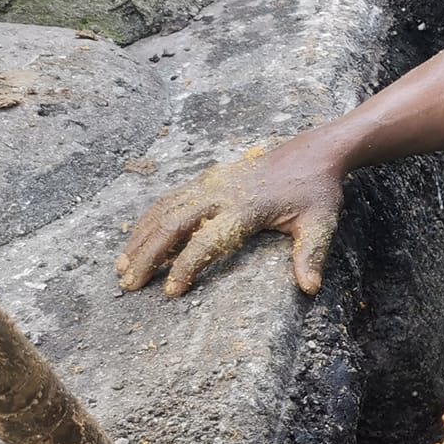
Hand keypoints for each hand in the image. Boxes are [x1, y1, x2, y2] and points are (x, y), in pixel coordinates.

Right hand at [117, 138, 344, 296]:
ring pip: (164, 210)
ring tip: (122, 267)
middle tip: (129, 284)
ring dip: (140, 238)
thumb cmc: (317, 192)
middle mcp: (221, 194)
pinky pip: (169, 198)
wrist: (313, 153)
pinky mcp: (206, 178)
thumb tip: (310, 289)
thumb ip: (311, 256)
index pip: (206, 242)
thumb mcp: (321, 224)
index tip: (171, 291)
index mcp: (246, 209)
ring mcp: (210, 183)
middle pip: (172, 225)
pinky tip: (137, 237)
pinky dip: (149, 218)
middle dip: (148, 256)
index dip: (186, 267)